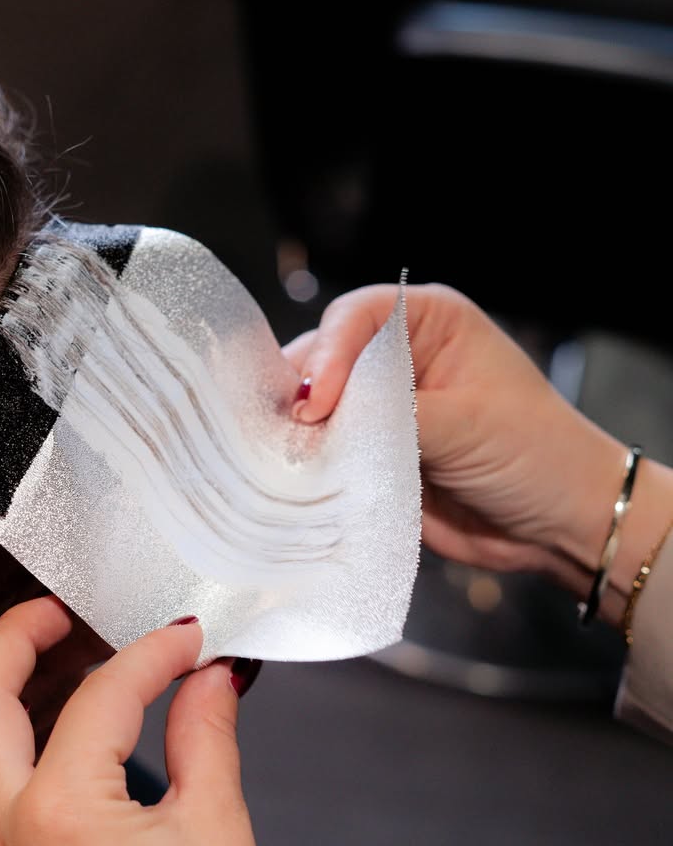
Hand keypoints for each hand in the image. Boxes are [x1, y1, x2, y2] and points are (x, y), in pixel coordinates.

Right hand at [284, 282, 672, 622]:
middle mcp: (397, 360)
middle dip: (301, 395)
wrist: (555, 526)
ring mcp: (380, 412)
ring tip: (290, 459)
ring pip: (317, 411)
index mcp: (428, 323)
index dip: (327, 355)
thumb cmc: (534, 453)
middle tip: (290, 434)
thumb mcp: (465, 422)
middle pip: (323, 360)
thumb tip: (318, 415)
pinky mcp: (371, 459)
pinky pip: (325, 457)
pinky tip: (301, 480)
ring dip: (301, 435)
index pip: (355, 319)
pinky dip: (311, 468)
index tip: (314, 404)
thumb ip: (391, 413)